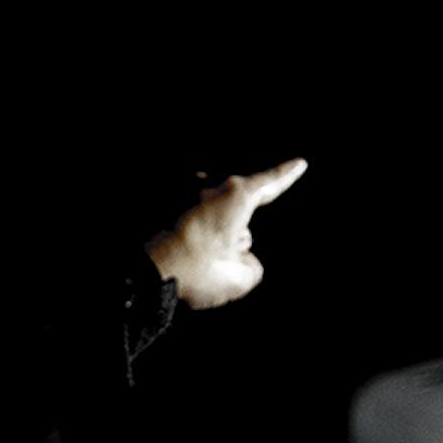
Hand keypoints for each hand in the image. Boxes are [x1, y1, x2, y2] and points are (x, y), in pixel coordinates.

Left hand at [146, 157, 307, 309]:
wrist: (142, 274)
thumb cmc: (195, 272)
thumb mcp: (240, 279)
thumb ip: (251, 266)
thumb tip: (239, 259)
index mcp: (235, 195)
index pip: (269, 183)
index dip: (286, 175)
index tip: (300, 163)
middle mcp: (207, 184)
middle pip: (235, 212)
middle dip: (231, 235)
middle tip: (212, 262)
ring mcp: (180, 191)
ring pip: (209, 219)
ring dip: (206, 239)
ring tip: (190, 263)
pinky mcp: (157, 204)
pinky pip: (184, 224)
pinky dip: (184, 239)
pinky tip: (177, 256)